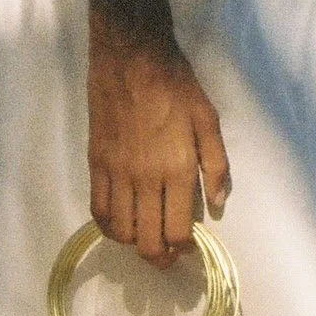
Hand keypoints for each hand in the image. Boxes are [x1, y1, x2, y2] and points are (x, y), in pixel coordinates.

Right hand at [88, 15, 231, 264]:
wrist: (131, 58)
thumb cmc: (175, 84)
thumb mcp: (208, 119)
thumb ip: (217, 164)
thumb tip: (218, 202)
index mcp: (177, 169)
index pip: (177, 230)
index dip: (182, 247)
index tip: (187, 246)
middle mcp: (145, 178)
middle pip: (147, 239)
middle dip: (159, 258)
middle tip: (166, 258)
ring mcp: (117, 173)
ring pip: (120, 230)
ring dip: (133, 243)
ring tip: (143, 240)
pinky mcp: (97, 164)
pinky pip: (98, 209)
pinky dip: (108, 226)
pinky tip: (118, 225)